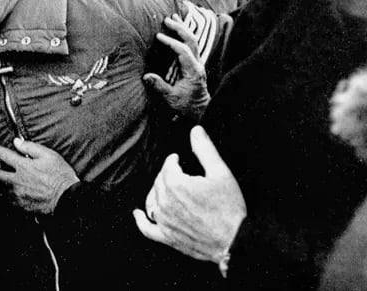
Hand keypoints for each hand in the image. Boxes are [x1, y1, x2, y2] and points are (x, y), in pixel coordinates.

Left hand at [0, 138, 79, 214]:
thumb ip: (30, 147)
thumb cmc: (60, 176)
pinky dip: (3, 196)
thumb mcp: (49, 155)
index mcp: (23, 166)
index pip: (3, 155)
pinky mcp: (20, 206)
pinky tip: (4, 194)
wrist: (67, 199)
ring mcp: (17, 195)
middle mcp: (17, 180)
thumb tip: (17, 142)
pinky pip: (6, 201)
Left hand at [133, 126, 245, 262]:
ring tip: (164, 187)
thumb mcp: (221, 173)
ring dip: (157, 192)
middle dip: (166, 174)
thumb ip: (205, 150)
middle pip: (158, 182)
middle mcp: (165, 202)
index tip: (178, 159)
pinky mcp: (167, 237)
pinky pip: (147, 229)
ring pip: (152, 200)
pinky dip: (141, 221)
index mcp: (175, 184)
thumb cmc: (230, 209)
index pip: (167, 166)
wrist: (235, 243)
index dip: (173, 161)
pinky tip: (138, 214)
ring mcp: (164, 221)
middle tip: (178, 173)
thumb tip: (196, 131)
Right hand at [144, 14, 209, 121]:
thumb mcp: (171, 98)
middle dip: (179, 28)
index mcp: (193, 71)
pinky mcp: (195, 63)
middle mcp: (197, 64)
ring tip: (173, 17)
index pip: (183, 51)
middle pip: (191, 41)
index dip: (171, 42)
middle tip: (167, 20)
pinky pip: (192, 45)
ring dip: (183, 28)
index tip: (158, 36)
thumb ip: (159, 86)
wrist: (200, 110)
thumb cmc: (186, 105)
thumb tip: (146, 76)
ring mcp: (198, 63)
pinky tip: (180, 28)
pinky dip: (185, 34)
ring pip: (193, 40)